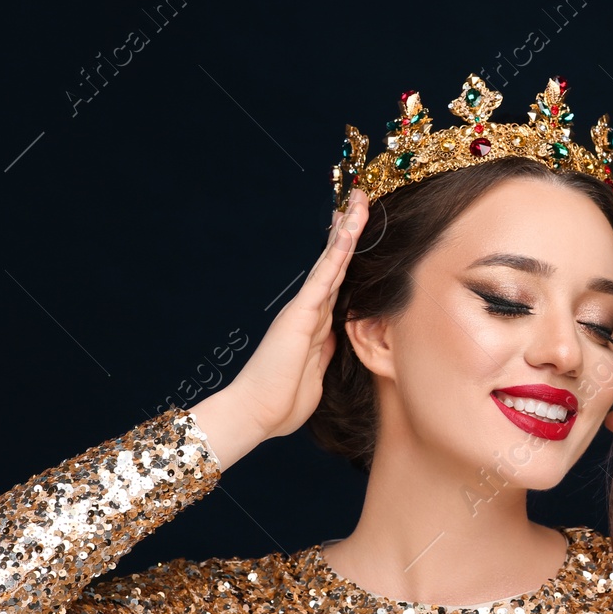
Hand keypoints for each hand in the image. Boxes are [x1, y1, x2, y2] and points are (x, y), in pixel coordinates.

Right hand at [226, 189, 369, 441]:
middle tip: (358, 199)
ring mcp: (305, 310)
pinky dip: (339, 251)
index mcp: (315, 327)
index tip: (355, 232)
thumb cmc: (279, 404)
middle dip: (348, 232)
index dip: (347, 257)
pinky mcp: (302, 314)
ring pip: (332, 262)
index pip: (337, 284)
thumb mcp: (315, 376)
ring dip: (347, 231)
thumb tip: (335, 340)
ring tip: (358, 200)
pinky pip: (325, 275)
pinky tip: (349, 228)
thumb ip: (325, 354)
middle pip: (335, 264)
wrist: (254, 414)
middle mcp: (309, 312)